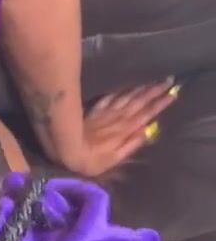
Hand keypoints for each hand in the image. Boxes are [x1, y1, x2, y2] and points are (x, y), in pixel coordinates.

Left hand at [49, 80, 176, 178]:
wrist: (67, 153)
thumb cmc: (92, 161)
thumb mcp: (115, 159)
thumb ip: (131, 145)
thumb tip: (147, 131)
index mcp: (125, 130)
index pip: (147, 114)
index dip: (160, 104)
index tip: (173, 94)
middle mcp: (118, 118)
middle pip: (140, 102)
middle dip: (155, 91)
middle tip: (168, 79)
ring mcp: (106, 113)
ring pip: (127, 97)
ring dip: (140, 88)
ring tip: (152, 79)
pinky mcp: (94, 112)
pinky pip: (109, 98)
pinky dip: (119, 91)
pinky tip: (125, 85)